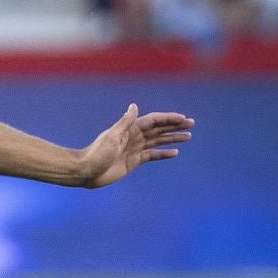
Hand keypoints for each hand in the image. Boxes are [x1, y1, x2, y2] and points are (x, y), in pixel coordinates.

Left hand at [74, 104, 192, 187]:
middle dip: (174, 126)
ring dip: (172, 138)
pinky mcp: (134, 161)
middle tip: (191, 124)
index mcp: (129, 129)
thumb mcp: (112, 136)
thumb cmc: (97, 153)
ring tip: (188, 136)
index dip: (167, 118)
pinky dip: (163, 153)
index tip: (182, 118)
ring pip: (158, 141)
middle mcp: (133, 137)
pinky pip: (152, 155)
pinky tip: (175, 152)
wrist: (87, 171)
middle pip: (158, 129)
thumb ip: (125, 122)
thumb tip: (134, 106)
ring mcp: (134, 149)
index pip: (153, 121)